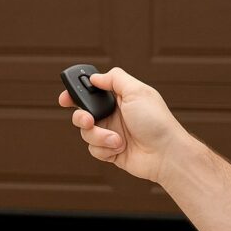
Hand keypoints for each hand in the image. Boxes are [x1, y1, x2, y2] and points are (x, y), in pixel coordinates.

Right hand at [58, 67, 192, 184]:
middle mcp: (113, 115)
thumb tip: (95, 77)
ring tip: (117, 140)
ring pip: (86, 133)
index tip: (65, 98)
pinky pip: (94, 149)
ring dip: (99, 136)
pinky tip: (120, 149)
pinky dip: (105, 149)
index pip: (92, 92)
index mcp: (119, 98)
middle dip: (81, 118)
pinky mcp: (111, 151)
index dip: (75, 94)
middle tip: (88, 120)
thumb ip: (115, 79)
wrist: (166, 154)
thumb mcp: (137, 91)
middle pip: (82, 113)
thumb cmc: (156, 122)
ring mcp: (111, 134)